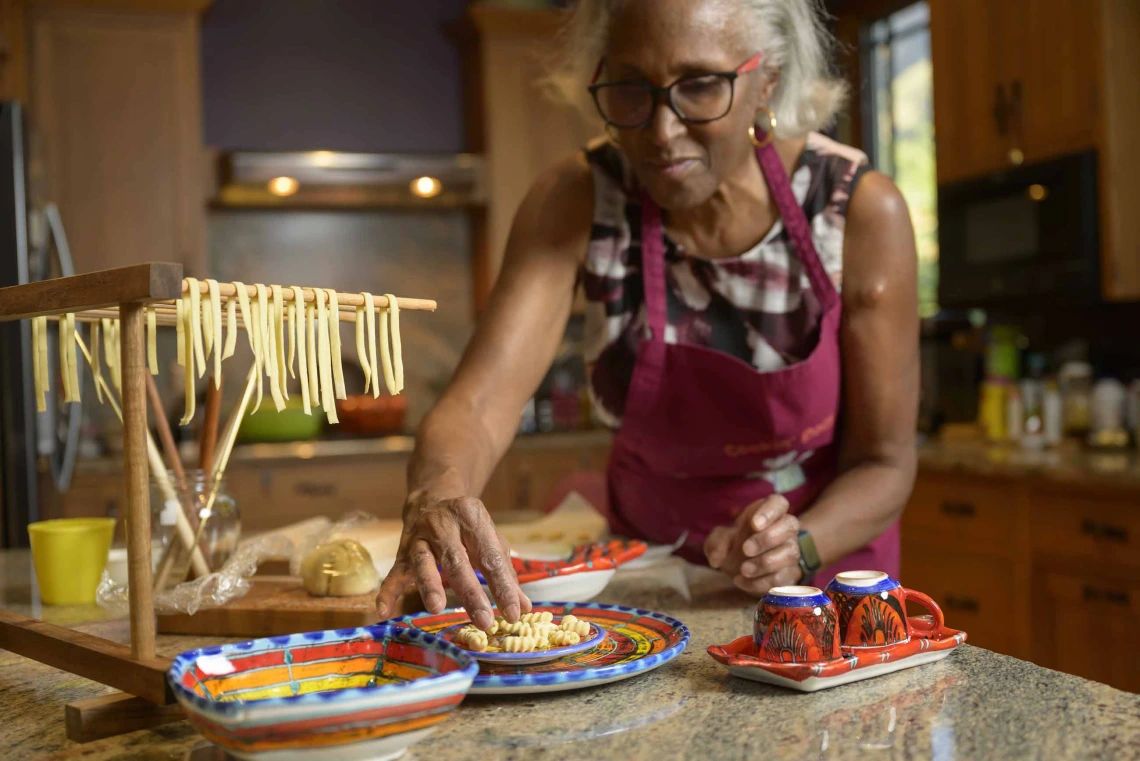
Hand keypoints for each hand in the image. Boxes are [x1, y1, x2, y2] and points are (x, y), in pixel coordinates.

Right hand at [375, 493, 530, 629]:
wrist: (431, 500)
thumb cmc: (467, 527)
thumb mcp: (489, 540)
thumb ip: (505, 573)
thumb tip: (522, 607)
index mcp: (472, 516)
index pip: (490, 556)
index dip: (503, 586)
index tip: (513, 612)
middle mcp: (443, 523)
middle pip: (458, 561)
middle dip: (472, 593)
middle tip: (485, 621)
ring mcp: (419, 536)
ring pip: (424, 562)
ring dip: (430, 585)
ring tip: (436, 607)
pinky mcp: (402, 551)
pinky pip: (394, 573)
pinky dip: (388, 592)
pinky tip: (383, 611)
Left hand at [703, 495, 802, 595]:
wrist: (741, 567)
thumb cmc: (733, 544)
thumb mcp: (719, 540)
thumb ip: (717, 543)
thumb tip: (717, 559)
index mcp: (768, 512)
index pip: (778, 503)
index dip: (769, 512)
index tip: (754, 524)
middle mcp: (785, 528)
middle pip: (789, 525)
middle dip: (767, 538)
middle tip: (745, 549)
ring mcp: (791, 550)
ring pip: (790, 553)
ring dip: (766, 563)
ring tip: (743, 570)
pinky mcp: (790, 573)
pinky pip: (783, 577)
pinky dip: (761, 582)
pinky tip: (742, 581)